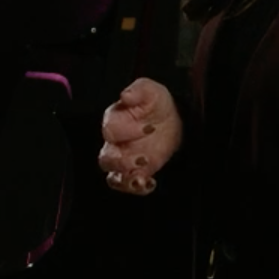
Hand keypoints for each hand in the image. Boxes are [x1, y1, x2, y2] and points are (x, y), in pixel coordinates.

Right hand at [98, 77, 181, 195]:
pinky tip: (150, 183)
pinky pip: (127, 185)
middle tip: (144, 158)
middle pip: (106, 158)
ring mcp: (124, 159)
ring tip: (142, 178)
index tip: (149, 128)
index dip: (128, 130)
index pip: (111, 129)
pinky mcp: (135, 171)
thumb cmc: (156, 104)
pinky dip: (136, 188)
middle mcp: (115, 142)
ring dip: (126, 179)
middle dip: (123, 161)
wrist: (172, 120)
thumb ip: (138, 90)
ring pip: (112, 176)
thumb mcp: (151, 91)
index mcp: (114, 120)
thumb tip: (125, 95)